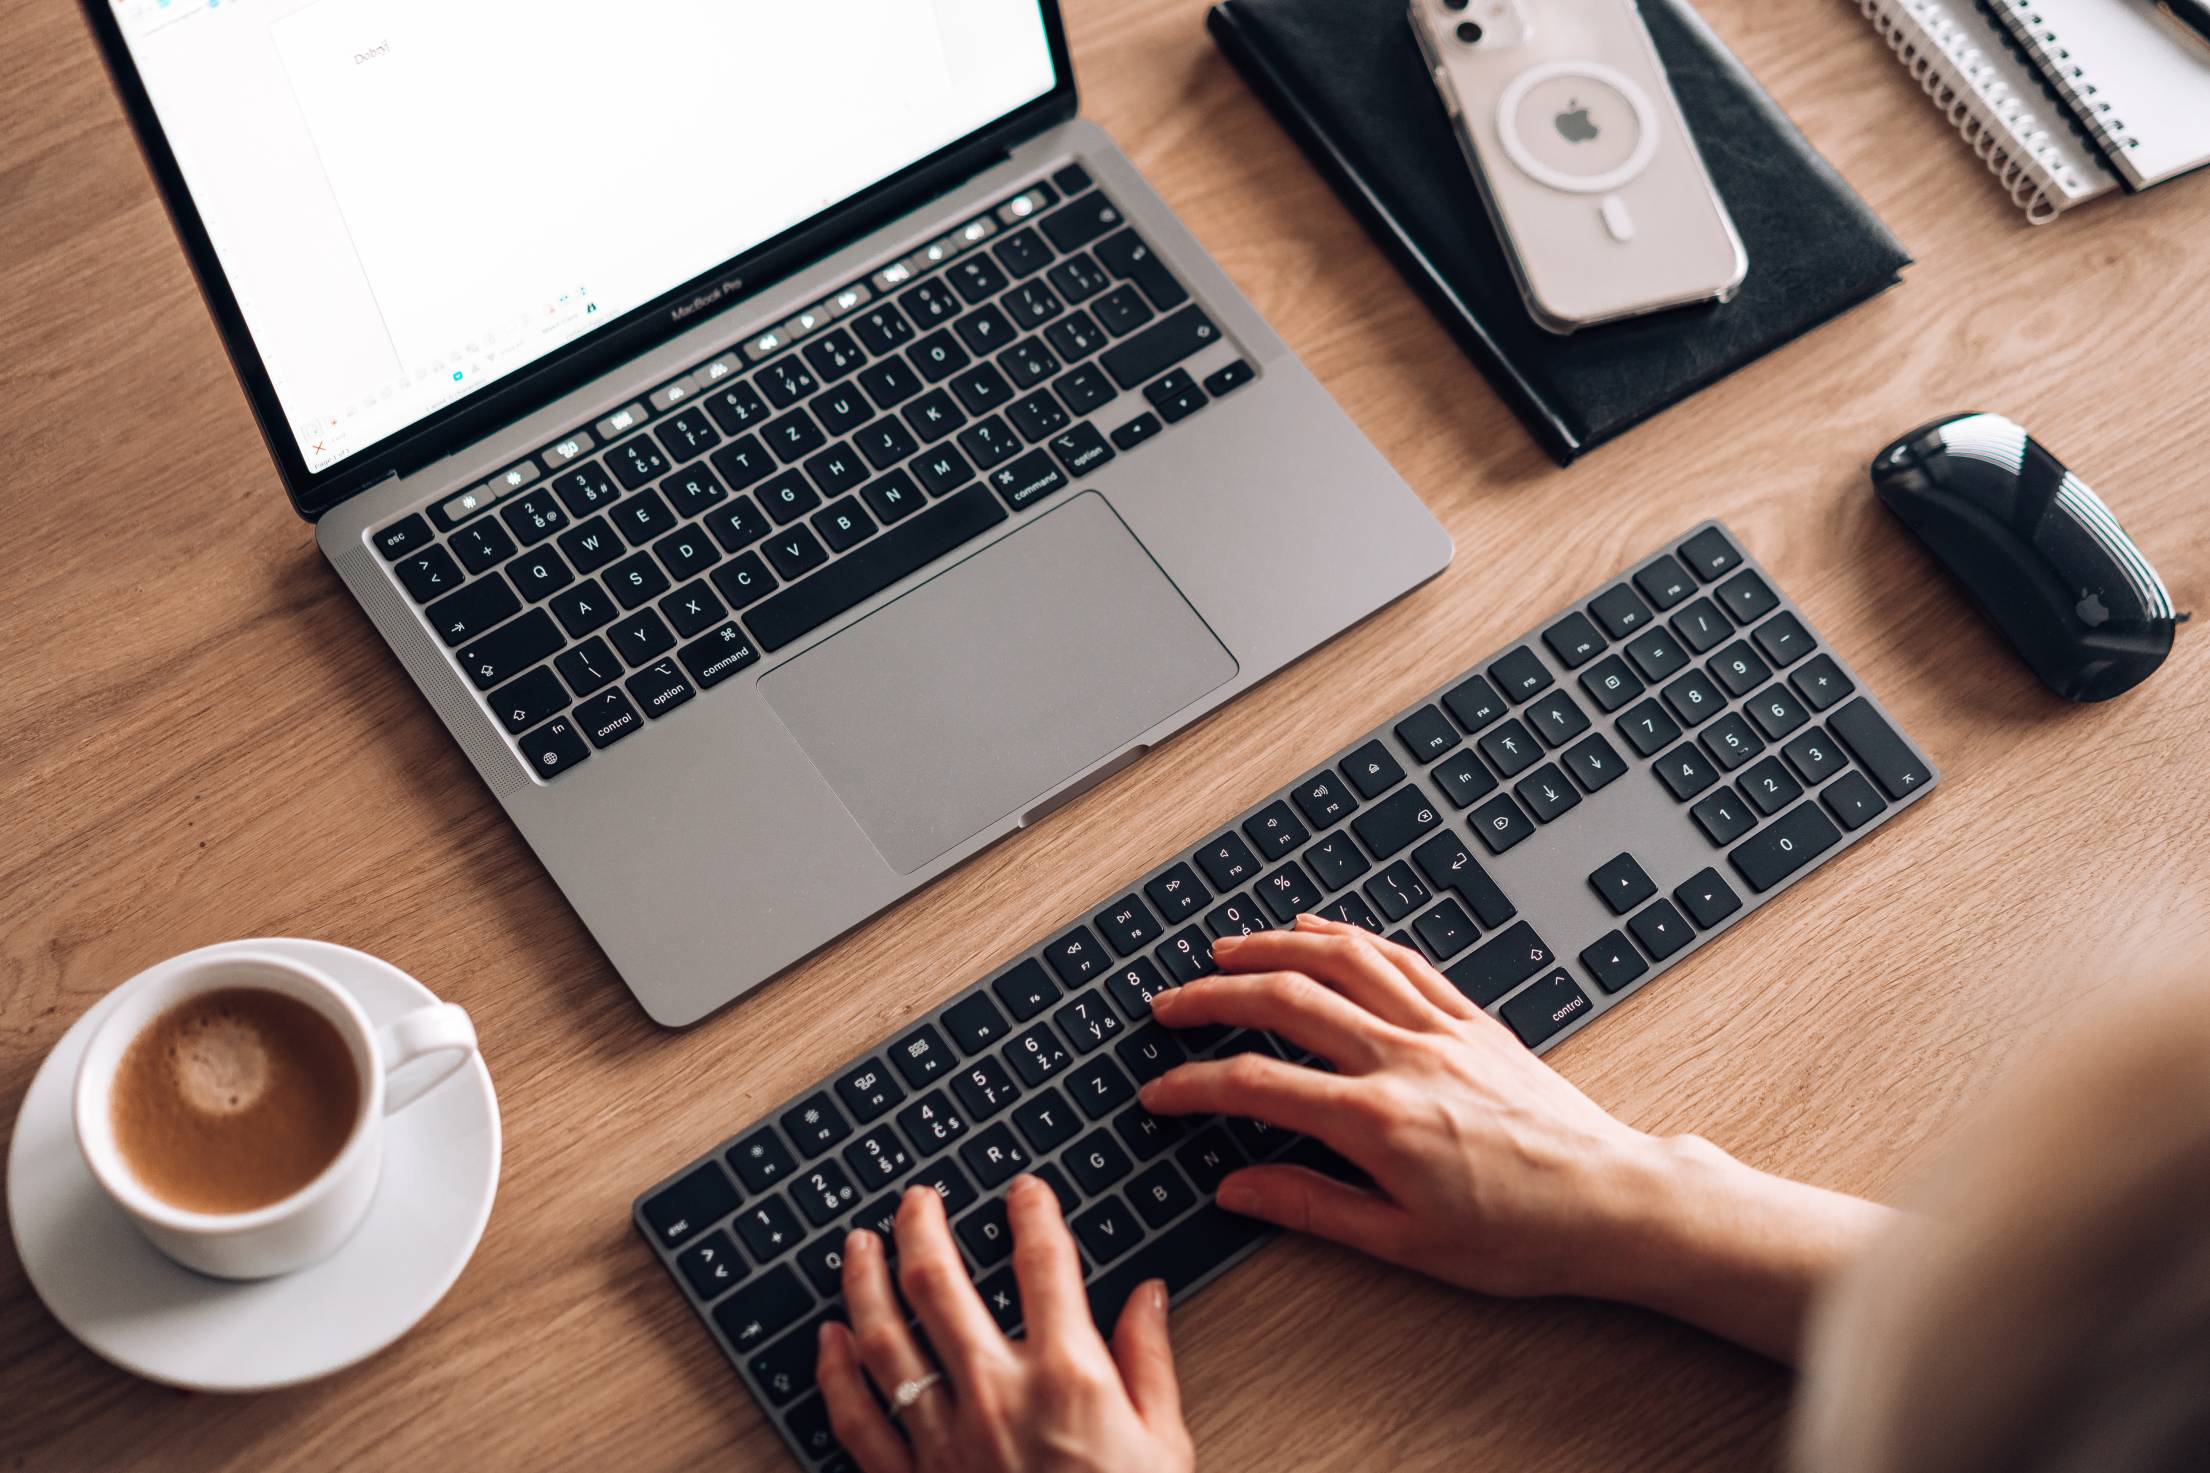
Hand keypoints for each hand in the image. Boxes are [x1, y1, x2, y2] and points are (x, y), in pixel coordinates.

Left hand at [815, 1176, 1194, 1472]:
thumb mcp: (1166, 1445)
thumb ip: (1151, 1362)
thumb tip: (1148, 1297)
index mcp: (1070, 1376)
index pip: (1043, 1262)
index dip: (1032, 1212)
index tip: (1024, 1189)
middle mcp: (997, 1396)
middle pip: (940, 1283)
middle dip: (922, 1226)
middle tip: (916, 1198)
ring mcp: (945, 1440)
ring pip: (883, 1340)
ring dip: (864, 1281)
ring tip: (857, 1243)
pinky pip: (857, 1420)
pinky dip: (834, 1374)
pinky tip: (829, 1339)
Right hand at [1139, 916, 1892, 1361]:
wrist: (1617, 1204)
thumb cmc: (1525, 1235)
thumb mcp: (1406, 1244)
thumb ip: (1312, 1206)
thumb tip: (1238, 1189)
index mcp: (1379, 1120)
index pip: (1256, 1085)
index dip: (1194, 1085)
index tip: (1160, 1091)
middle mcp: (1405, 1058)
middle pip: (1286, 999)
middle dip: (1213, 995)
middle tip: (1169, 1005)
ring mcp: (1442, 1029)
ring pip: (1342, 959)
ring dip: (1274, 946)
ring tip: (1226, 951)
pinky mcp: (1475, 1020)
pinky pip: (1402, 958)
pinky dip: (1351, 937)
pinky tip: (1321, 932)